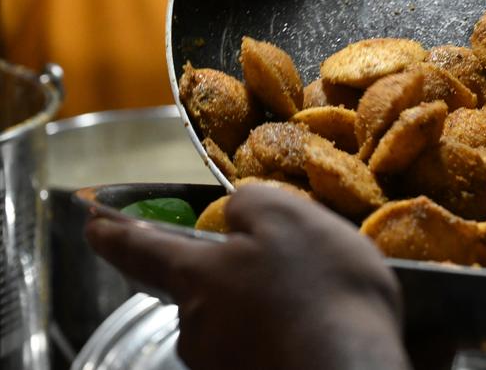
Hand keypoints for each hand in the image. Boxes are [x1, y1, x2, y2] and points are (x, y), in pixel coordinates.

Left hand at [85, 185, 410, 369]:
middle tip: (273, 268)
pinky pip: (261, 349)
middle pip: (198, 292)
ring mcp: (221, 362)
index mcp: (198, 274)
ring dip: (259, 310)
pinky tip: (319, 328)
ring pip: (233, 323)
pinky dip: (282, 336)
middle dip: (225, 279)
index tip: (91, 225)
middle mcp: (197, 324)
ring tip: (312, 301)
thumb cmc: (319, 291)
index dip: (116, 234)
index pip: (142, 248)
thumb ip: (253, 205)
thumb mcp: (292, 219)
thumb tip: (235, 211)